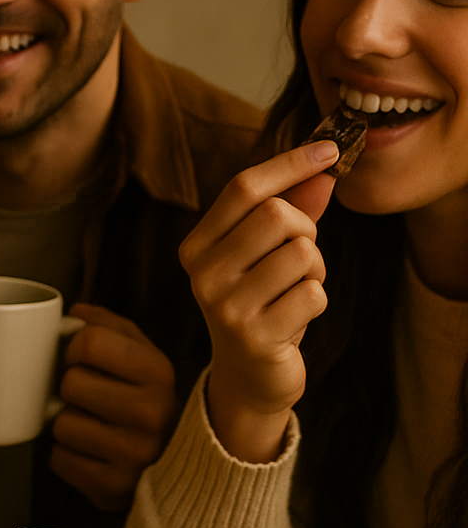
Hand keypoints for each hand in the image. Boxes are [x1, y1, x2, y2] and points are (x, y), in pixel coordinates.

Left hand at [49, 304, 175, 512]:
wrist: (176, 464)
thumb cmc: (147, 402)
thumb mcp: (142, 357)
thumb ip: (109, 328)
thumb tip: (74, 313)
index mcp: (159, 372)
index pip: (90, 342)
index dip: (73, 348)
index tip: (79, 359)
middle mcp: (153, 414)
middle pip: (71, 383)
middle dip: (71, 388)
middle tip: (86, 397)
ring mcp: (135, 455)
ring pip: (62, 424)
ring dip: (67, 424)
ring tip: (90, 426)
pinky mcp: (113, 488)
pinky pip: (60, 459)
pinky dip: (67, 455)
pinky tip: (89, 452)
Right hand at [179, 140, 337, 462]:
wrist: (248, 379)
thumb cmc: (261, 305)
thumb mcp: (268, 254)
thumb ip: (292, 208)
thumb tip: (324, 167)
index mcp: (197, 248)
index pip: (243, 188)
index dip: (291, 163)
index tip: (330, 148)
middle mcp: (203, 275)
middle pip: (277, 215)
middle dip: (307, 232)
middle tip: (301, 260)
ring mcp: (226, 308)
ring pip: (302, 253)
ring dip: (315, 271)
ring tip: (296, 292)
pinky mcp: (255, 337)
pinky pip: (314, 293)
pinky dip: (317, 301)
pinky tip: (296, 319)